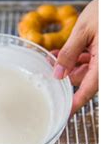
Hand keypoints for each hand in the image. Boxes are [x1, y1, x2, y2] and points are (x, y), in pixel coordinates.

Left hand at [53, 0, 97, 114]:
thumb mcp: (83, 30)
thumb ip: (70, 53)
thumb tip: (58, 74)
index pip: (88, 90)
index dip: (75, 102)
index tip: (64, 113)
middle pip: (84, 78)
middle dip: (67, 72)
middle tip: (51, 63)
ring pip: (86, 69)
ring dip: (71, 63)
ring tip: (57, 54)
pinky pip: (92, 60)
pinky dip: (80, 57)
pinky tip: (67, 50)